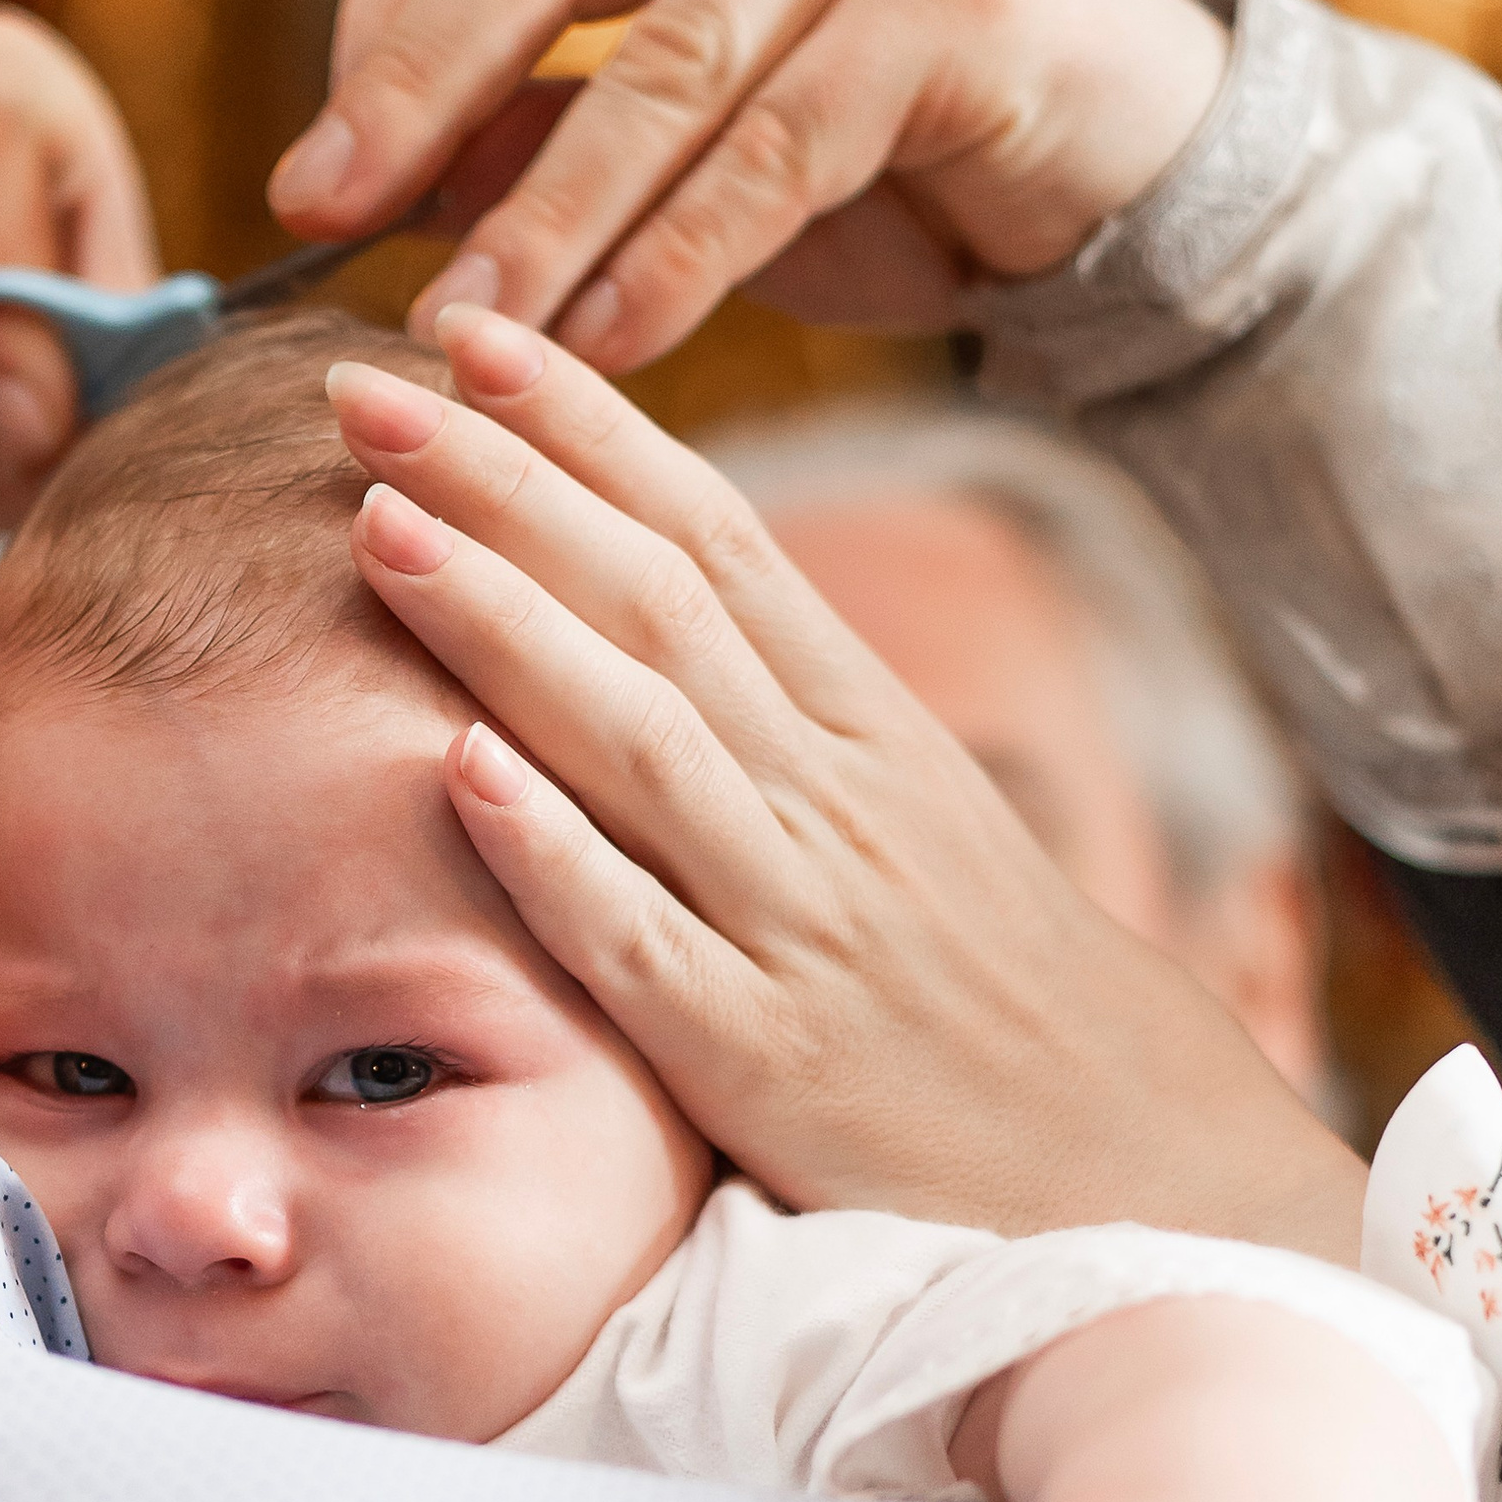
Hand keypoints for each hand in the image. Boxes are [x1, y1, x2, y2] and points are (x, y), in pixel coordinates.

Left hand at [270, 0, 1229, 370]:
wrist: (1136, 161)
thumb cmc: (891, 157)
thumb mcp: (696, 136)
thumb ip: (553, 131)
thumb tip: (379, 186)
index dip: (383, 16)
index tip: (317, 174)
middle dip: (416, 79)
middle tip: (323, 213)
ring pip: (663, 60)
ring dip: (544, 214)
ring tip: (459, 337)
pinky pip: (778, 148)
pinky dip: (681, 260)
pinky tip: (607, 345)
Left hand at [329, 305, 1365, 1255]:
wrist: (1139, 1170)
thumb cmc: (996, 997)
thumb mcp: (915, 826)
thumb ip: (791, 727)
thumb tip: (654, 616)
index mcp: (866, 731)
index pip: (715, 538)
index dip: (585, 428)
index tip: (469, 331)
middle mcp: (834, 801)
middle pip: (655, 605)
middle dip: (504, 482)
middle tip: (362, 379)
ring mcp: (801, 928)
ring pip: (640, 744)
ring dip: (504, 625)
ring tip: (378, 522)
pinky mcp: (766, 1064)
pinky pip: (642, 946)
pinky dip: (552, 855)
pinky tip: (456, 770)